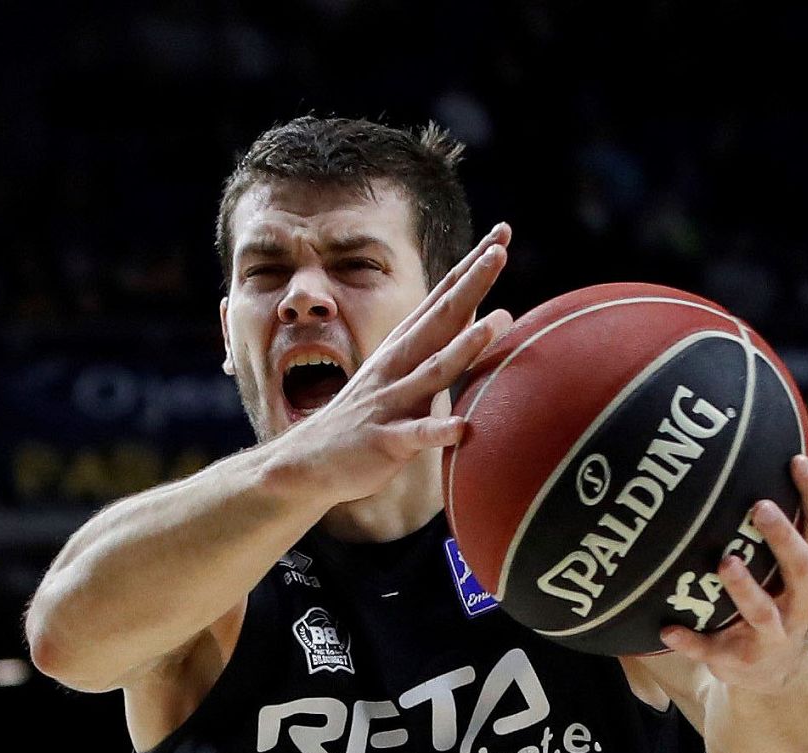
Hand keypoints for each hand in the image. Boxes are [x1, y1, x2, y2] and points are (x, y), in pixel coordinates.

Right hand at [274, 223, 514, 506]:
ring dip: (466, 345)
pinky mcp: (384, 440)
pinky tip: (462, 428)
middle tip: (499, 251)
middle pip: (440, 318)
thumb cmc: (367, 420)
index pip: (443, 298)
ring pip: (433, 369)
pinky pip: (415, 435)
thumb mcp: (404, 377)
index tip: (501, 233)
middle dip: (471, 284)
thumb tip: (479, 317)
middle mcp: (398, 366)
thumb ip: (440, 349)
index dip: (471, 267)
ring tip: (500, 321)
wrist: (306, 463)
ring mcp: (390, 401)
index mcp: (404, 349)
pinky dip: (438, 430)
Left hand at [658, 422, 807, 694]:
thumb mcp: (805, 544)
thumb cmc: (786, 586)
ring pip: (762, 613)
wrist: (773, 668)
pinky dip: (692, 641)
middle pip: (800, 568)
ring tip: (725, 562)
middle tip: (759, 506)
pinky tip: (668, 628)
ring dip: (744, 589)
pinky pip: (713, 651)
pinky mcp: (739, 659)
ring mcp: (771, 634)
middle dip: (783, 538)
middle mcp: (802, 602)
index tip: (794, 460)